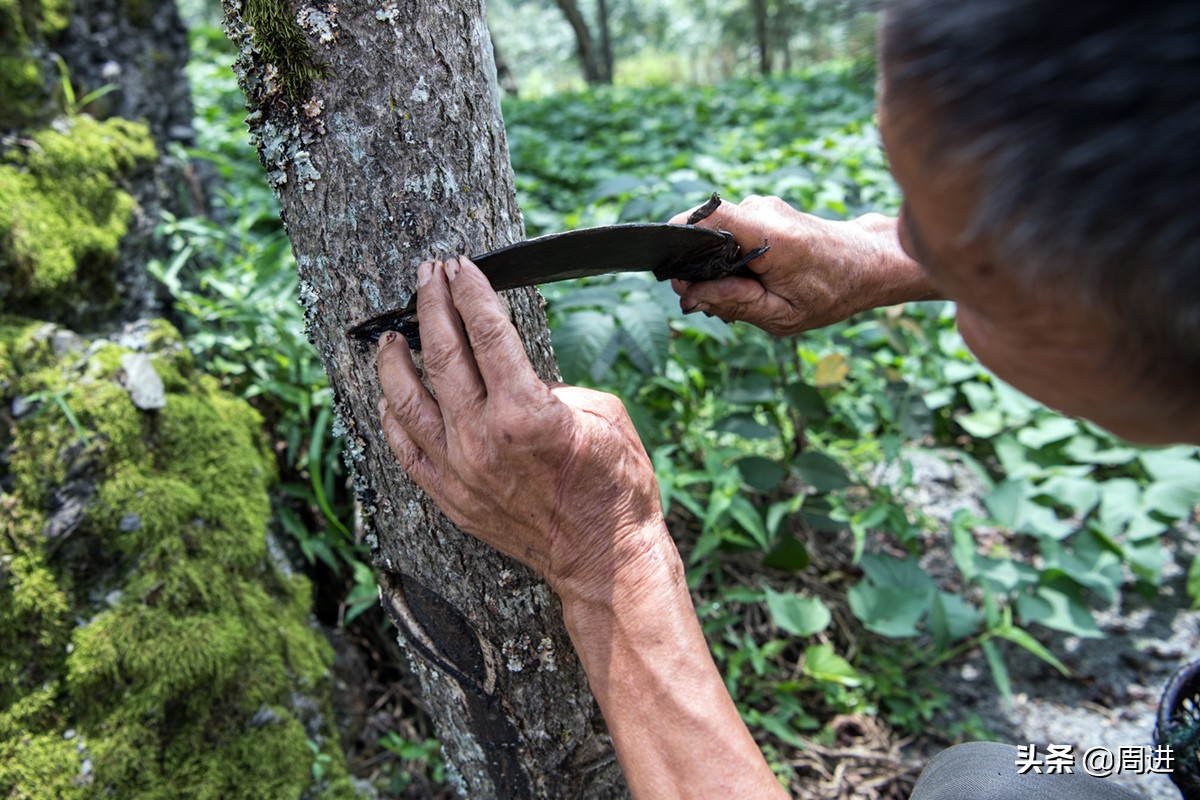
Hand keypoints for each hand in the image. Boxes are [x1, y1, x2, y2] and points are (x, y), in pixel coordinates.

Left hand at [375, 256, 666, 600]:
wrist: (605, 560)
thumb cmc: (617, 487)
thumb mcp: (605, 416)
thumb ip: (553, 387)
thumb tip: (517, 376)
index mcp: (526, 413)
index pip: (486, 334)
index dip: (469, 292)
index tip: (457, 266)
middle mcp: (483, 439)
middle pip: (442, 355)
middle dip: (431, 306)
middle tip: (426, 275)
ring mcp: (459, 472)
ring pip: (407, 401)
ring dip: (394, 359)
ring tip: (390, 332)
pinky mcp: (450, 498)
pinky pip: (405, 450)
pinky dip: (391, 417)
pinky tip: (387, 396)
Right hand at [671, 195, 930, 334]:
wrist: (867, 263)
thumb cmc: (830, 293)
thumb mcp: (782, 314)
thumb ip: (733, 303)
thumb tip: (689, 298)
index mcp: (769, 235)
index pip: (705, 218)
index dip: (681, 241)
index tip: (680, 279)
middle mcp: (762, 211)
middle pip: (704, 231)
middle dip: (699, 268)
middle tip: (717, 302)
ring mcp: (763, 206)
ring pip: (716, 235)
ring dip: (717, 266)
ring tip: (745, 293)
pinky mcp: (763, 211)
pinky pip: (730, 232)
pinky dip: (731, 258)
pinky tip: (751, 280)